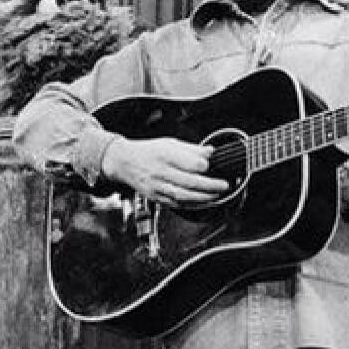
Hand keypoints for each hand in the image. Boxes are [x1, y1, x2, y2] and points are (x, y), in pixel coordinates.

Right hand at [101, 134, 228, 205]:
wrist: (124, 163)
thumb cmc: (149, 152)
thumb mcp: (169, 143)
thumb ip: (191, 149)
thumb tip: (211, 152)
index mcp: (164, 155)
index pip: (187, 162)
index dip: (202, 165)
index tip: (211, 165)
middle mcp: (160, 171)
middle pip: (188, 181)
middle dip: (209, 185)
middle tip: (224, 185)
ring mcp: (157, 186)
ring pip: (183, 195)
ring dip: (203, 197)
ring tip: (217, 195)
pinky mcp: (156, 197)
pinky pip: (176, 204)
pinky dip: (192, 204)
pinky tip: (203, 202)